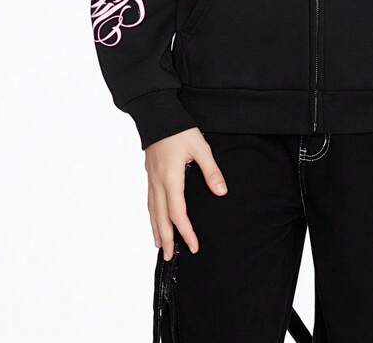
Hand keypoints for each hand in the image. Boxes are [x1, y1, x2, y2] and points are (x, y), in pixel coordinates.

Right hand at [145, 126, 227, 259]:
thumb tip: (221, 192)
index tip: (193, 246)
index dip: (186, 232)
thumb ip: (211, 171)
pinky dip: (152, 214)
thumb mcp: (200, 147)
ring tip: (160, 246)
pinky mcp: (150, 173)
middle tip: (170, 258)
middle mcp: (158, 182)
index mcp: (171, 178)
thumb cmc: (179, 129)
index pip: (178, 213)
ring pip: (152, 210)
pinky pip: (150, 200)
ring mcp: (152, 178)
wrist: (157, 114)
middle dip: (167, 238)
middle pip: (161, 217)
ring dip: (156, 229)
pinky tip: (155, 218)